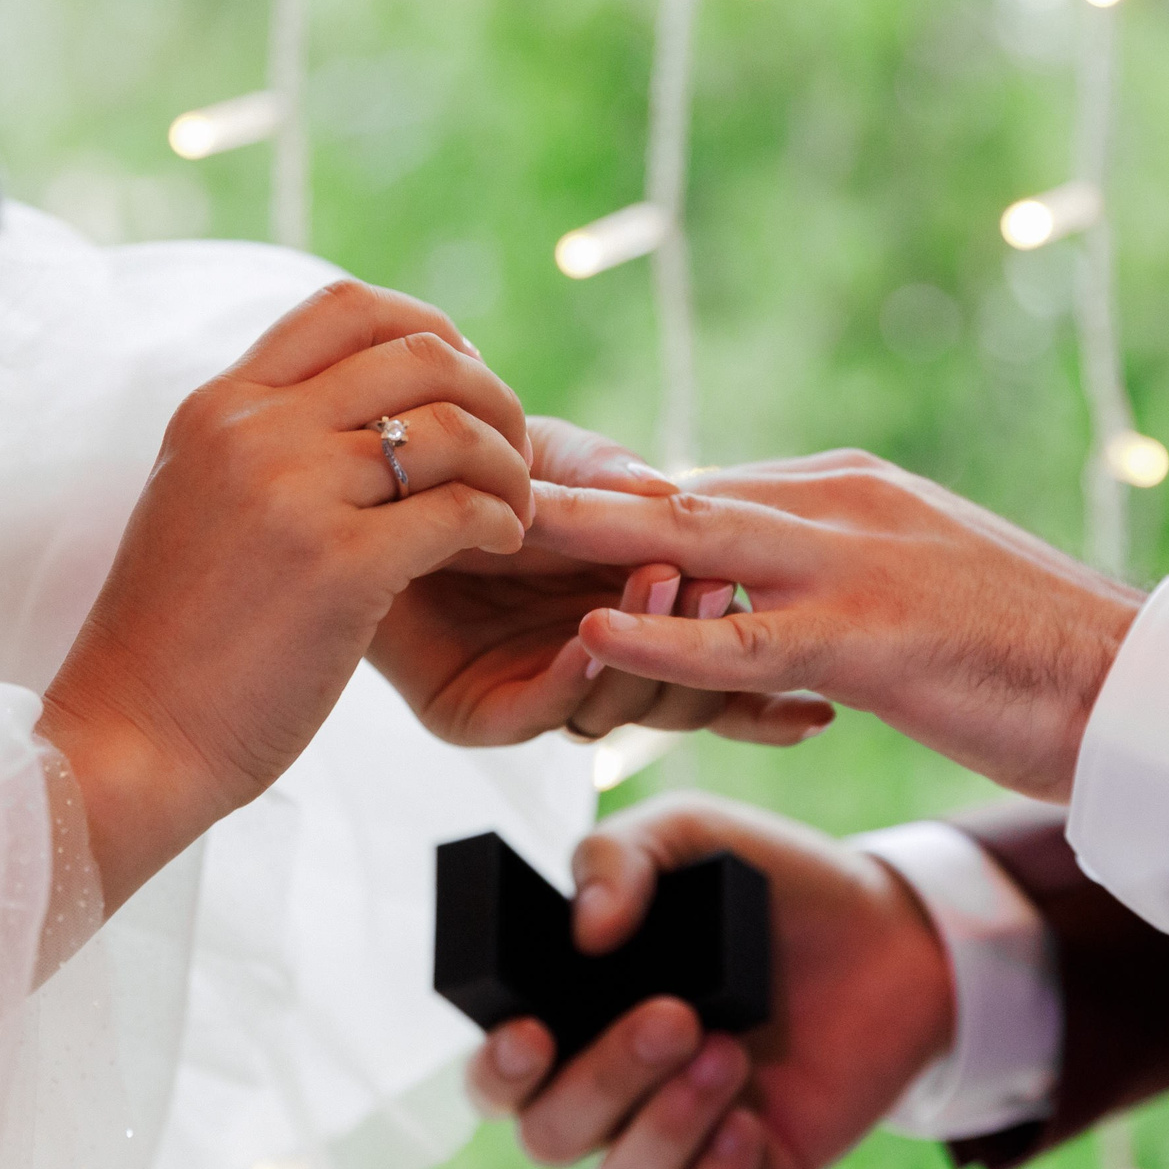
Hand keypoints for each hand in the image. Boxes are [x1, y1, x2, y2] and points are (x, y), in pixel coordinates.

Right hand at [43, 281, 532, 906]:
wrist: (132, 737)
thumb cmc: (175, 640)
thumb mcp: (199, 502)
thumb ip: (261, 445)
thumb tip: (353, 410)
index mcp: (221, 407)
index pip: (348, 308)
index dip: (430, 330)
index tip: (461, 383)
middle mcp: (255, 431)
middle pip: (418, 353)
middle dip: (489, 392)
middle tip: (511, 447)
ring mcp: (294, 494)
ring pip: (451, 427)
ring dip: (507, 462)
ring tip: (514, 507)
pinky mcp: (338, 567)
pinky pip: (460, 510)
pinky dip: (501, 520)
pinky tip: (500, 545)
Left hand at [370, 419, 834, 746]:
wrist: (355, 478)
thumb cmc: (456, 457)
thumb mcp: (555, 455)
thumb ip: (620, 483)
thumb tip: (684, 509)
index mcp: (627, 612)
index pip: (714, 665)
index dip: (766, 682)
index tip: (812, 683)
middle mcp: (590, 662)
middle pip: (679, 701)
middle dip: (710, 656)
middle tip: (721, 592)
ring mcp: (536, 691)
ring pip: (617, 711)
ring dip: (647, 656)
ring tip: (663, 590)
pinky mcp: (475, 711)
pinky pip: (538, 713)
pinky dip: (572, 679)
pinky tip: (588, 641)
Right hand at [466, 795, 953, 1168]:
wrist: (891, 933)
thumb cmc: (771, 885)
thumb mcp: (692, 838)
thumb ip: (617, 855)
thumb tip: (584, 928)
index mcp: (577, 1019)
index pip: (499, 1076)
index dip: (497, 1072)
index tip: (530, 1034)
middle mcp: (613, 1091)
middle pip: (549, 1134)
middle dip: (603, 1080)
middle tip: (676, 1015)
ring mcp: (678, 1140)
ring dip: (667, 1124)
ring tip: (730, 1050)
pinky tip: (750, 1122)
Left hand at [529, 451, 1143, 799]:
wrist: (1139, 688)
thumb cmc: (1030, 654)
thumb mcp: (914, 590)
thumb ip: (829, 574)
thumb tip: (751, 593)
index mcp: (845, 491)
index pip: (699, 485)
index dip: (605, 498)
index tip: (519, 491)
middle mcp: (838, 505)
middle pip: (674, 491)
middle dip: (571, 496)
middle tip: (472, 486)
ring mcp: (853, 565)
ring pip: (691, 544)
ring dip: (588, 539)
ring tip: (491, 529)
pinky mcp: (870, 638)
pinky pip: (745, 637)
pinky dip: (664, 634)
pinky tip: (596, 629)